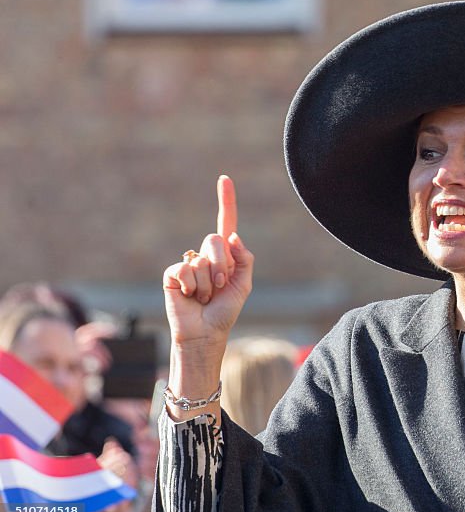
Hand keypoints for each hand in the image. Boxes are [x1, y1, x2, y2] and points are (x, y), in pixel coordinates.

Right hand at [162, 175, 253, 354]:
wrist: (206, 333)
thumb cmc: (224, 310)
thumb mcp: (244, 284)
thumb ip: (243, 258)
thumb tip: (233, 236)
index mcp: (224, 255)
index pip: (225, 223)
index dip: (226, 201)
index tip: (225, 178)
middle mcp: (205, 255)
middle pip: (215, 240)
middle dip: (222, 266)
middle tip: (219, 286)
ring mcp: (188, 263)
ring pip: (202, 259)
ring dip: (208, 282)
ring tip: (205, 297)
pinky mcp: (172, 274)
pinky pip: (185, 268)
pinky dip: (192, 285)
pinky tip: (189, 297)